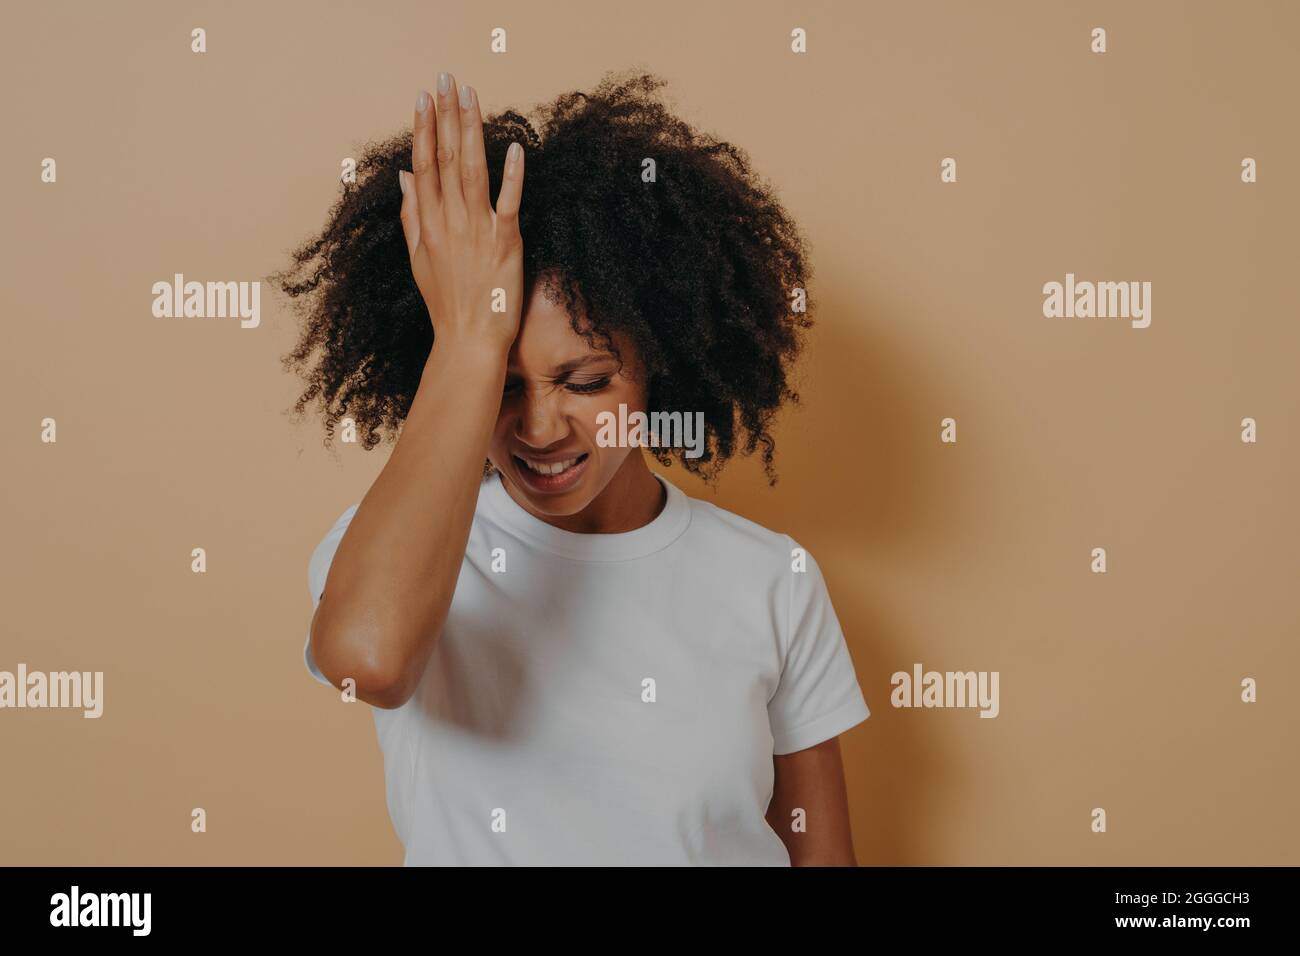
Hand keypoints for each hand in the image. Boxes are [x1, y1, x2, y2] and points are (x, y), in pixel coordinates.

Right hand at [398, 72, 524, 354]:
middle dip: (445, 116)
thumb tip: (404, 177)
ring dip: (471, 130)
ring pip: (472, 170)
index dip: (423, 129)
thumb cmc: (447, 303)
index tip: (423, 98)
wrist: (468, 341)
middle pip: (445, 159)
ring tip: (470, 96)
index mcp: (429, 223)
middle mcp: (450, 221)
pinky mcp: (505, 243)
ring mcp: (477, 230)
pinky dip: (512, 175)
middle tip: (446, 79)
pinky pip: (509, 202)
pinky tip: (514, 147)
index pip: (424, 166)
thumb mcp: (419, 258)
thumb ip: (412, 215)